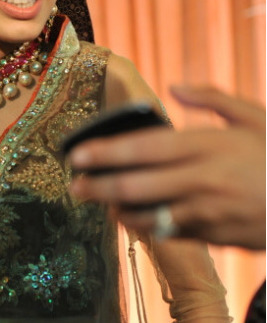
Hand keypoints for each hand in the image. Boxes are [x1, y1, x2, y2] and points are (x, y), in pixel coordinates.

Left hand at [68, 86, 265, 249]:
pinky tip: (128, 216)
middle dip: (99, 186)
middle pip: (137, 186)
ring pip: (146, 214)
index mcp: (209, 146)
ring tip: (96, 200)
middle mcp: (203, 181)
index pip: (146, 149)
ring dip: (116, 208)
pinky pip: (166, 233)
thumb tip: (174, 86)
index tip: (79, 154)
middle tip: (73, 185)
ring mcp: (206, 212)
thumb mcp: (255, 117)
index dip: (107, 153)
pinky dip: (142, 225)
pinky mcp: (212, 236)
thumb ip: (213, 98)